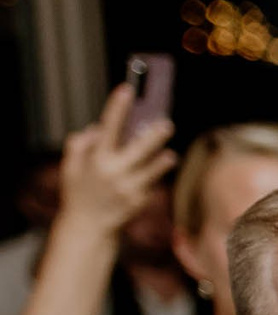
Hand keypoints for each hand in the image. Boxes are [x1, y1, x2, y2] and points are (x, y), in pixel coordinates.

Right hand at [56, 83, 175, 240]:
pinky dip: (151, 179)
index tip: (127, 88)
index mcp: (96, 160)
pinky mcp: (140, 201)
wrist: (89, 226)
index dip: (118, 107)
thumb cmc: (79, 191)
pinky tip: (149, 180)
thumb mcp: (71, 166)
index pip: (109, 126)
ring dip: (162, 161)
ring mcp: (129, 188)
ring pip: (152, 170)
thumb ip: (80, 145)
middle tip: (167, 123)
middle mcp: (114, 173)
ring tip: (169, 154)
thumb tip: (98, 129)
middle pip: (139, 148)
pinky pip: (150, 184)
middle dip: (154, 135)